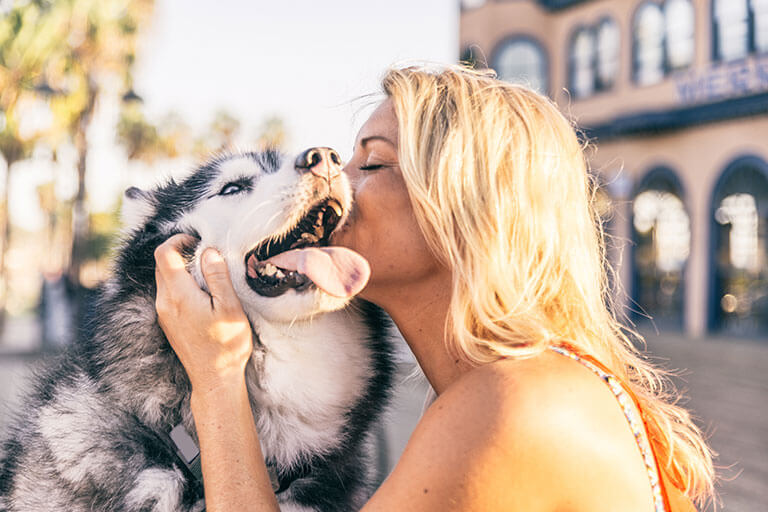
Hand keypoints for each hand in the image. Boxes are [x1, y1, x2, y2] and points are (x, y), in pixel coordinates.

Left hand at [154, 234, 253, 396]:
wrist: (214, 379)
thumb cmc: (226, 344)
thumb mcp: (229, 307)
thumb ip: (217, 276)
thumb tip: (207, 251)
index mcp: (178, 294)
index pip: (164, 253)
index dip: (178, 239)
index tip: (197, 240)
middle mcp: (164, 302)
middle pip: (162, 264)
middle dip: (180, 252)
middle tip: (206, 254)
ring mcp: (164, 314)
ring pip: (165, 279)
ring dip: (181, 269)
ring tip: (207, 274)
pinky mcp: (168, 322)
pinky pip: (168, 294)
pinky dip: (181, 284)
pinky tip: (202, 293)